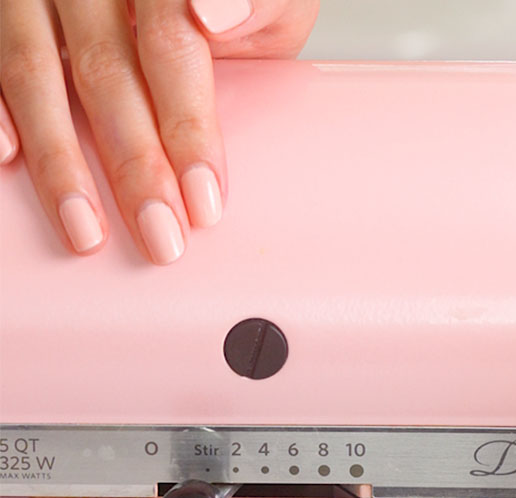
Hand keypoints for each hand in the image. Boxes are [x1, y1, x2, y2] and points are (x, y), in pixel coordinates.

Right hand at [0, 0, 318, 263]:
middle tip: (162, 238)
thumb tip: (216, 14)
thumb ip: (257, 5)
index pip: (171, 45)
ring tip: (87, 234)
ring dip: (60, 161)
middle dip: (135, 165)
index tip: (205, 201)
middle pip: (106, 71)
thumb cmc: (231, 8)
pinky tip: (8, 159)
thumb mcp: (270, 2)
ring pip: (34, 72)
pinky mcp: (1, 14)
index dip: (188, 126)